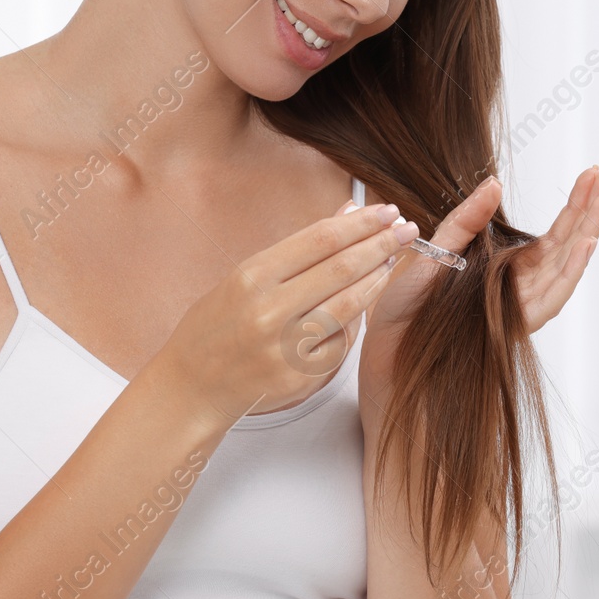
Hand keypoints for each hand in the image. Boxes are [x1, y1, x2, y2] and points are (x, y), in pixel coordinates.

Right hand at [155, 201, 417, 427]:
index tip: (387, 211)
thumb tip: (347, 213)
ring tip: (392, 259)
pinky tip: (363, 302)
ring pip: (350, 304)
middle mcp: (270, 310)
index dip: (362, 223)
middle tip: (407, 229)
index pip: (321, 239)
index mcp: (252, 277)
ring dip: (378, 277)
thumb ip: (299, 249)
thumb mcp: (246, 277)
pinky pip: (342, 341)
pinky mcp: (301, 376)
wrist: (191, 387)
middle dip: (382, 243)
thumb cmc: (217, 326)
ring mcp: (286, 346)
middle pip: (343, 267)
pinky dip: (356, 319)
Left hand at [358, 166, 598, 423]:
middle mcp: (520, 287)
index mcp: (506, 267)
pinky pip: (551, 297)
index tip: (596, 172)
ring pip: (567, 265)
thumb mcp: (432, 253)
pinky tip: (586, 243)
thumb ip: (466, 221)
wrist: (386, 357)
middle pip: (567, 242)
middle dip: (592, 208)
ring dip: (590, 230)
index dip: (576, 202)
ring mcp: (521, 306)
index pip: (552, 231)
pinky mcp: (515, 325)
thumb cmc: (405, 313)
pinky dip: (571, 269)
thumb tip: (495, 183)